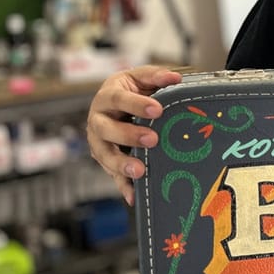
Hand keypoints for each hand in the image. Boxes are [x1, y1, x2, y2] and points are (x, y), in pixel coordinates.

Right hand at [86, 65, 182, 203]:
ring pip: (105, 155)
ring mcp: (99, 142)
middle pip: (106, 129)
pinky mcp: (106, 160)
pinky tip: (134, 196)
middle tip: (152, 139)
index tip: (158, 109)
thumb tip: (175, 78)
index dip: (136, 104)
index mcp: (107, 96)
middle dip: (128, 135)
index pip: (119, 99)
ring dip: (121, 164)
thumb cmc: (130, 90)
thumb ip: (156, 76)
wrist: (115, 104)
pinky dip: (122, 186)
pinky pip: (112, 175)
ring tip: (139, 170)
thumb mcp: (140, 78)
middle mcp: (98, 120)